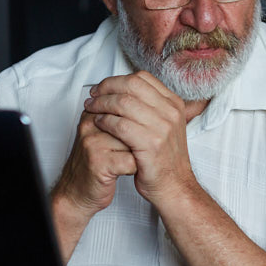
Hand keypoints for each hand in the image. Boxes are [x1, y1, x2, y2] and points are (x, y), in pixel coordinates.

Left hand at [80, 71, 195, 203]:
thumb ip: (151, 107)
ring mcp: (163, 127)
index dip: (117, 80)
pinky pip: (120, 125)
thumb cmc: (163, 158)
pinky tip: (98, 123)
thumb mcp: (165, 126)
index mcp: (174, 104)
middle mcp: (171, 112)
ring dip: (102, 104)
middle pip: (131, 86)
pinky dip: (105, 121)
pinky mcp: (151, 143)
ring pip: (124, 103)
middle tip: (92, 96)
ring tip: (90, 109)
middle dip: (106, 88)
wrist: (174, 186)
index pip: (142, 78)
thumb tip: (125, 89)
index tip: (103, 88)